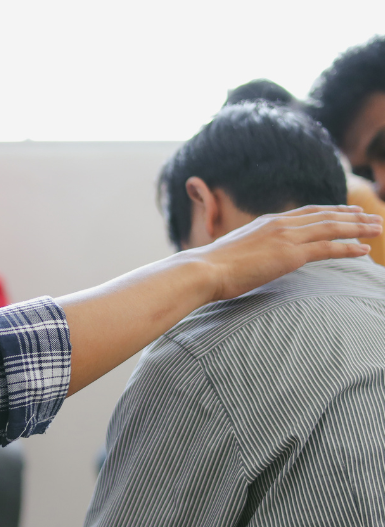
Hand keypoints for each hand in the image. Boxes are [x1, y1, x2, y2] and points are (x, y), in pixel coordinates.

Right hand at [190, 205, 381, 302]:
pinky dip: (349, 247)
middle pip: (325, 215)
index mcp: (266, 222)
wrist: (204, 270)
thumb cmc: (212, 268)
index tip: (348, 211)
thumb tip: (249, 259)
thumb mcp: (233, 252)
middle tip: (373, 219)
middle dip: (352, 216)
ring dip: (359, 228)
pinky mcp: (290, 254)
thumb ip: (249, 250)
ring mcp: (286, 237)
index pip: (306, 212)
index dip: (330, 211)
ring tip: (378, 230)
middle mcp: (279, 224)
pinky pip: (328, 248)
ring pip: (332, 228)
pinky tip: (365, 250)